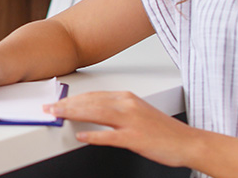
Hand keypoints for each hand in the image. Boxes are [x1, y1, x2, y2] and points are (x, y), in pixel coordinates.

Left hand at [44, 91, 197, 167]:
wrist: (188, 142)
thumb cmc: (163, 131)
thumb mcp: (136, 113)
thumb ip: (114, 111)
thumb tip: (90, 112)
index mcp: (127, 98)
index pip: (93, 95)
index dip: (72, 98)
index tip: (57, 102)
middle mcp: (128, 105)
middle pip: (91, 102)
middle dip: (67, 105)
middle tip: (49, 108)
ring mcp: (132, 121)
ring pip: (96, 114)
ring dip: (73, 114)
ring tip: (57, 116)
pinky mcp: (136, 138)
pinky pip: (110, 136)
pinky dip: (94, 136)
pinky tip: (81, 136)